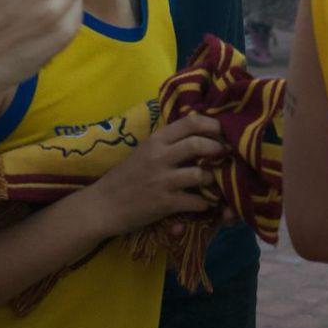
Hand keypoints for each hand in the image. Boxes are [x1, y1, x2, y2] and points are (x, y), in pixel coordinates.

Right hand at [87, 114, 225, 236]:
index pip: (190, 122)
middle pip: (198, 144)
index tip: (221, 131)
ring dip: (214, 179)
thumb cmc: (124, 177)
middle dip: (218, 149)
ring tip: (216, 181)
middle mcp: (159, 156)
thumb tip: (196, 133)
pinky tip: (205, 203)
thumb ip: (167, 143)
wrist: (102, 205)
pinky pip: (196, 202)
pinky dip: (206, 203)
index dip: (212, 125)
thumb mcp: (144, 152)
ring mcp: (162, 180)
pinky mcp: (164, 203)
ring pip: (200, 174)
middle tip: (225, 155)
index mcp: (155, 140)